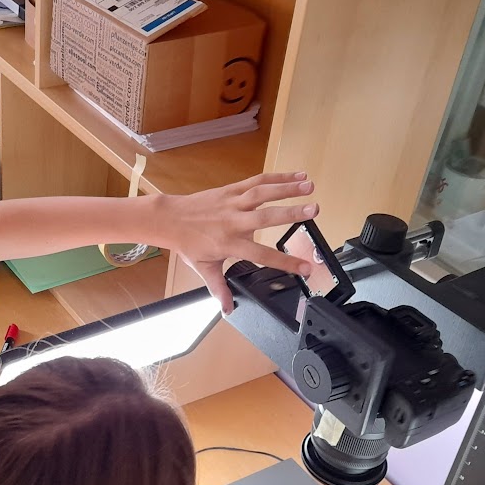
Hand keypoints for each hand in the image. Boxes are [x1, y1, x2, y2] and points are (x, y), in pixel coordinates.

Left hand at [155, 172, 317, 312]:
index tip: (305, 267)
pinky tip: (296, 175)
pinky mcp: (231, 190)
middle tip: (314, 210)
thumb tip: (227, 309)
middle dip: (291, 213)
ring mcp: (233, 203)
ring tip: (310, 186)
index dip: (285, 262)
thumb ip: (218, 289)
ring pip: (263, 193)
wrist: (170, 219)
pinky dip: (277, 177)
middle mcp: (234, 222)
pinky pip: (257, 181)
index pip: (261, 255)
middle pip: (266, 217)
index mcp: (230, 244)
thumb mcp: (203, 269)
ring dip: (288, 188)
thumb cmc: (188, 243)